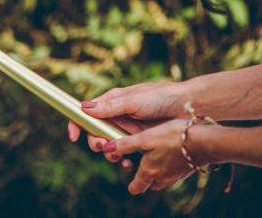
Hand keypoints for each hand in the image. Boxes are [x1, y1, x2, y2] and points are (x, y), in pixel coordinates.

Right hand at [68, 81, 186, 162]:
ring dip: (109, 153)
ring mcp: (128, 128)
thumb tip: (84, 108)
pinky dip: (123, 160)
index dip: (77, 123)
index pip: (87, 112)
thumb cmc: (161, 97)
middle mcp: (118, 115)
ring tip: (119, 158)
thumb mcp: (133, 100)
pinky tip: (129, 164)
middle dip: (95, 142)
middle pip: (95, 132)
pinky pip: (125, 153)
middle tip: (102, 147)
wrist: (189, 107)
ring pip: (109, 145)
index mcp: (113, 101)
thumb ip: (110, 107)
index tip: (73, 136)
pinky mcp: (140, 140)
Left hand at [102, 119, 193, 194]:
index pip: (136, 188)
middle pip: (148, 184)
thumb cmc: (173, 138)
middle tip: (137, 161)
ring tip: (151, 154)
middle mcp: (162, 179)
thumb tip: (106, 148)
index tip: (127, 169)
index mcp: (149, 173)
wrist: (205, 141)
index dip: (130, 183)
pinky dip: (167, 165)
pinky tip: (168, 151)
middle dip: (141, 176)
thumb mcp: (145, 138)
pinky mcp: (186, 170)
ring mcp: (175, 176)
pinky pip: (172, 172)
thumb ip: (125, 145)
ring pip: (160, 178)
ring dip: (154, 170)